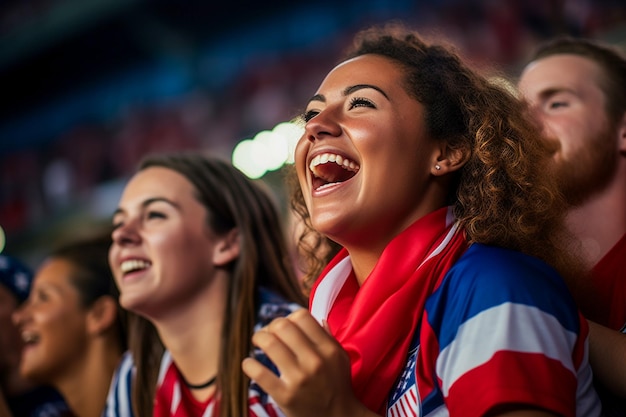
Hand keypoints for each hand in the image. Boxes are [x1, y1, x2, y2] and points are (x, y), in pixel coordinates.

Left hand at [242, 309, 375, 416]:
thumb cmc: (337, 386)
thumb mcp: (340, 359)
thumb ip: (329, 338)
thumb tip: (318, 319)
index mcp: (328, 348)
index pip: (301, 316)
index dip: (288, 318)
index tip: (283, 328)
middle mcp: (314, 361)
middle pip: (282, 325)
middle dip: (270, 326)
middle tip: (267, 334)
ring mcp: (299, 378)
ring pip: (269, 343)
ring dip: (258, 339)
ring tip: (257, 343)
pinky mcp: (285, 396)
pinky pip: (259, 373)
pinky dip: (249, 365)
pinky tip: (249, 364)